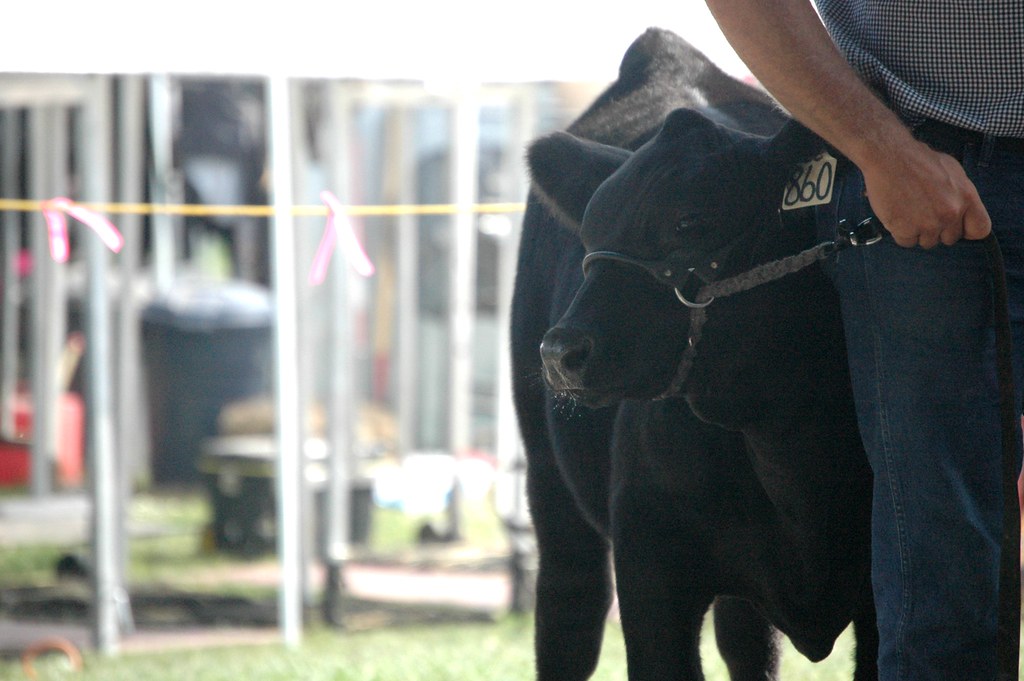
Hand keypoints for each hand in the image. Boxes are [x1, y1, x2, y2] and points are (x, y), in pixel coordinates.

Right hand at [860, 139, 990, 247]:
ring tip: (908, 211)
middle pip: (950, 239)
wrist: (888, 157)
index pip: (980, 229)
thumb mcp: (952, 171)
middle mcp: (950, 213)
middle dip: (938, 230)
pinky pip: (907, 242)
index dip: (966, 230)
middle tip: (923, 213)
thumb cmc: (917, 160)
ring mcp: (928, 223)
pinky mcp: (906, 229)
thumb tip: (962, 211)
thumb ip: (960, 194)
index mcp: (966, 197)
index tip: (956, 226)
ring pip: (927, 242)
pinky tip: (897, 214)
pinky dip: (900, 232)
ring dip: (917, 231)